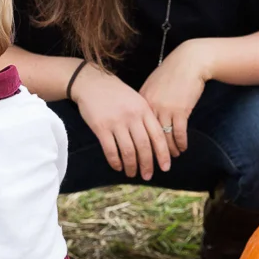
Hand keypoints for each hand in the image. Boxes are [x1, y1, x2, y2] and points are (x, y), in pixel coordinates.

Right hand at [71, 64, 171, 180]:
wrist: (91, 82)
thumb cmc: (116, 93)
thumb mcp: (136, 99)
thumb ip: (146, 117)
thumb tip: (156, 141)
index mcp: (144, 110)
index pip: (158, 136)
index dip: (163, 154)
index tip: (166, 167)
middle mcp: (132, 117)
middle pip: (144, 146)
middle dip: (147, 164)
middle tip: (148, 176)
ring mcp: (116, 122)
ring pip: (128, 151)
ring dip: (131, 166)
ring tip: (132, 174)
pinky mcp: (100, 127)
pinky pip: (110, 150)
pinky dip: (115, 161)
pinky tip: (118, 167)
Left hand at [138, 40, 209, 158]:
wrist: (189, 62)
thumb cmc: (171, 74)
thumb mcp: (153, 86)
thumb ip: (146, 103)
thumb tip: (141, 120)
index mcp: (141, 101)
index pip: (136, 129)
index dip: (137, 145)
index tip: (138, 157)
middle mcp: (150, 107)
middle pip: (148, 137)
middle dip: (150, 155)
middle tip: (152, 167)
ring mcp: (165, 109)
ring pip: (164, 138)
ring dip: (169, 151)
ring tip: (171, 158)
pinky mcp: (180, 111)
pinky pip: (179, 133)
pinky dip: (181, 143)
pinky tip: (182, 148)